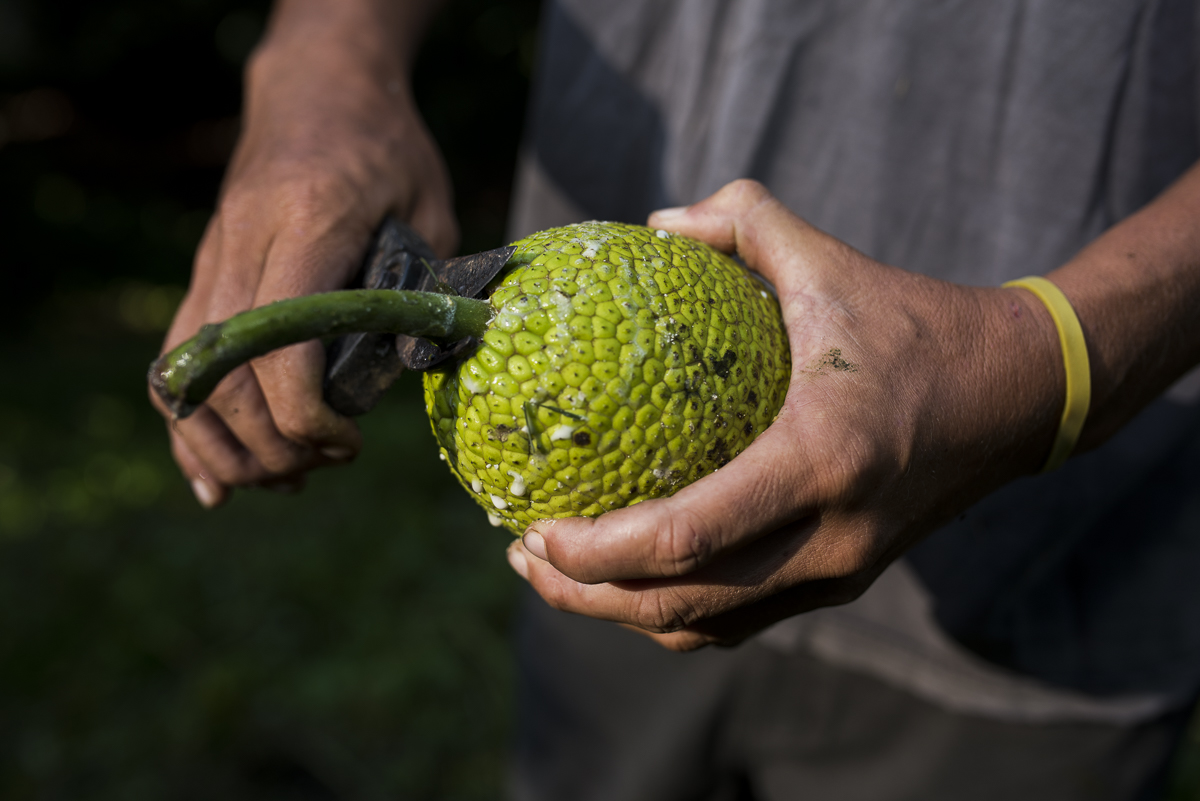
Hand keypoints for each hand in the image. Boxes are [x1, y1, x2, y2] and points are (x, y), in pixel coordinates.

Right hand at [152, 7, 455, 507]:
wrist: (318, 90)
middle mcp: (244, 247)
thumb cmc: (387, 148)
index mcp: (307, 225)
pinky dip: (188, 425)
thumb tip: (412, 376)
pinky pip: (175, 361)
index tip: (350, 444)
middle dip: (275, 446)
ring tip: (281, 480)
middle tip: (328, 463)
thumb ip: (423, 292)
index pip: (281, 347)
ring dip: (227, 449)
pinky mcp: (203, 273)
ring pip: (185, 379)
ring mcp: (213, 260)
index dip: (306, 418)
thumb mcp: (431, 208)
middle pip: (228, 379)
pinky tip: (219, 474)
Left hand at [505, 180, 1064, 649]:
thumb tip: (659, 220)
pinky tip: (638, 573)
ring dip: (624, 613)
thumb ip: (746, 224)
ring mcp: (839, 573)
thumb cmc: (920, 326)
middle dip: (586, 595)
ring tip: (563, 573)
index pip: (685, 537)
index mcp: (820, 461)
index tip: (531, 528)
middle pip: (680, 605)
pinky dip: (677, 611)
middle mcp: (830, 539)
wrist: (1021, 397)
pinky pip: (741, 619)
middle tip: (522, 554)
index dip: (596, 552)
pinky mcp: (844, 583)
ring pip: (707, 627)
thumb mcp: (832, 263)